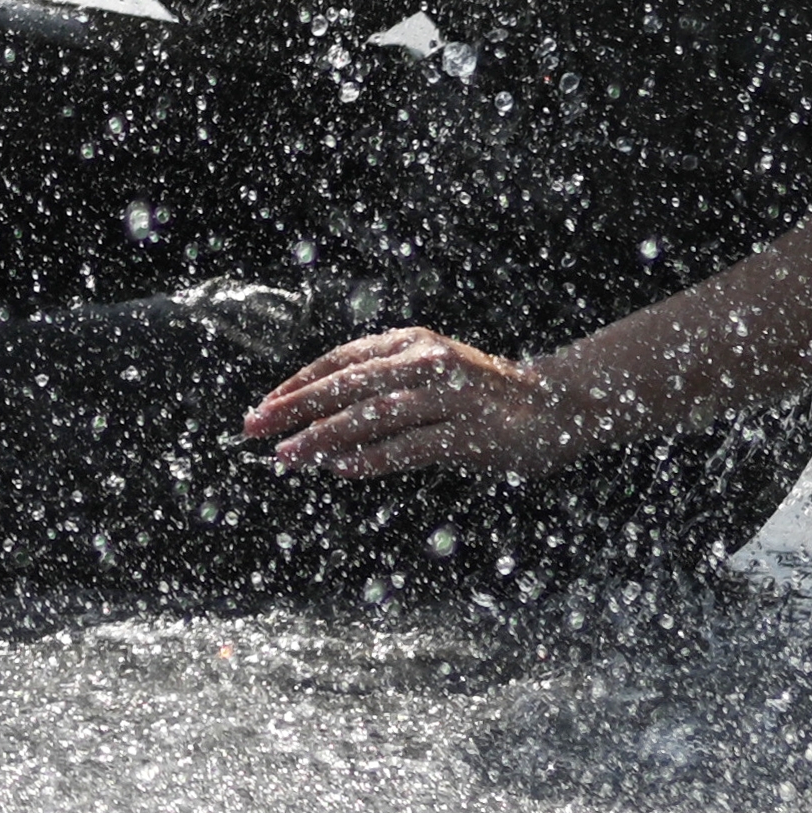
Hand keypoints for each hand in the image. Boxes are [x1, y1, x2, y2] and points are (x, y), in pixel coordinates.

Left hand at [240, 325, 585, 482]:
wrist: (555, 404)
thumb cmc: (479, 394)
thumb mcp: (428, 373)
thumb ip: (381, 388)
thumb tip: (321, 427)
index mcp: (410, 342)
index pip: (340, 359)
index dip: (298, 383)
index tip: (264, 406)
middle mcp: (425, 361)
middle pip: (346, 384)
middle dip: (295, 407)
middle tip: (255, 428)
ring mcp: (448, 397)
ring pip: (371, 417)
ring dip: (324, 437)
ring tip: (288, 456)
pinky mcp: (469, 434)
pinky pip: (410, 448)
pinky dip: (372, 459)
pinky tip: (341, 470)